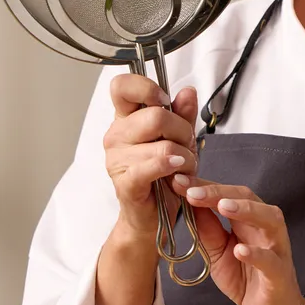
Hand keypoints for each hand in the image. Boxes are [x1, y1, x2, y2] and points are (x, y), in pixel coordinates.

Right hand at [102, 74, 197, 240]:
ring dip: (185, 156)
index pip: (122, 86)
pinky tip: (178, 171)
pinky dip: (171, 166)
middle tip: (187, 146)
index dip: (147, 88)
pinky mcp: (126, 183)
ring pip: (163, 145)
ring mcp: (117, 160)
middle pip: (156, 116)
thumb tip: (188, 92)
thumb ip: (182, 115)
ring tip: (184, 166)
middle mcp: (116, 136)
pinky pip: (153, 166)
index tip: (164, 102)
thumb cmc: (163, 176)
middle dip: (183, 131)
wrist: (154, 217)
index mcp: (125, 119)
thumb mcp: (178, 139)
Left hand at [173, 177, 304, 304]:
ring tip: (223, 206)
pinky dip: (256, 254)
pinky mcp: (280, 273)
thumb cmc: (246, 278)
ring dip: (246, 210)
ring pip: (268, 220)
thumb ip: (207, 228)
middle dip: (218, 192)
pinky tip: (240, 250)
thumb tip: (187, 202)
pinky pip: (270, 261)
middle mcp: (265, 227)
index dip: (203, 186)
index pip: (226, 194)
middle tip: (191, 190)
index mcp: (248, 220)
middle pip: (247, 198)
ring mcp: (276, 248)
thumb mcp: (217, 252)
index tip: (177, 180)